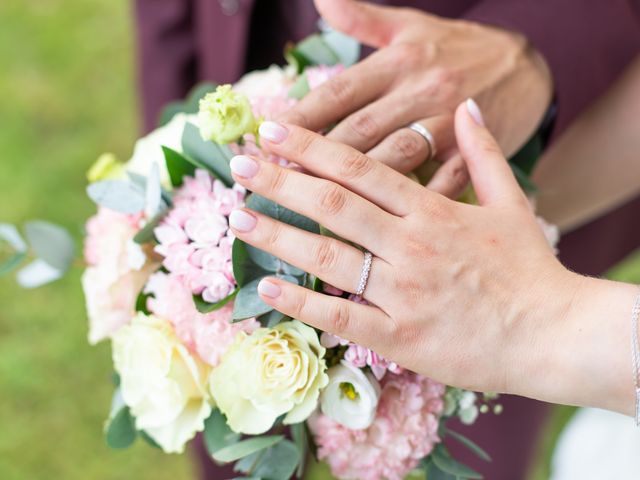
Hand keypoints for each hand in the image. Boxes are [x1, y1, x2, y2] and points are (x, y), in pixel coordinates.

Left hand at [228, 99, 576, 398]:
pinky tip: (266, 289)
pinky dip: (301, 303)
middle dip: (282, 181)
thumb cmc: (529, 269)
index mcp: (433, 211)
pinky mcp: (399, 336)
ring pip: (329, 256)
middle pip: (334, 204)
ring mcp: (402, 292)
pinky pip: (341, 316)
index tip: (274, 131)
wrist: (552, 333)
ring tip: (239, 218)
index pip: (360, 169)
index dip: (312, 148)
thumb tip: (468, 107)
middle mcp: (411, 245)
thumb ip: (484, 153)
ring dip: (279, 235)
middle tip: (240, 163)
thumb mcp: (512, 202)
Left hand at [278, 0, 551, 197]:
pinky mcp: (469, 161)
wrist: (531, 70)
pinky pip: (434, 189)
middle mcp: (422, 94)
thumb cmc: (461, 50)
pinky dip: (404, 210)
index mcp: (403, 61)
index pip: (341, 91)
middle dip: (310, 157)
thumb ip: (363, 17)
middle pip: (357, 131)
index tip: (264, 138)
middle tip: (270, 178)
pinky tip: (369, 231)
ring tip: (304, 206)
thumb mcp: (413, 24)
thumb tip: (320, 1)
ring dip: (347, 187)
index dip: (300, 114)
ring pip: (389, 162)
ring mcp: (446, 130)